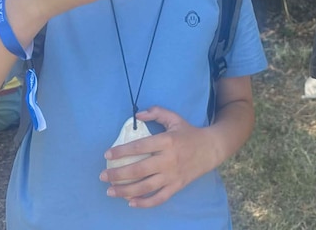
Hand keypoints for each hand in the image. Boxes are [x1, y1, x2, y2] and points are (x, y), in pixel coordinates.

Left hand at [101, 107, 216, 207]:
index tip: (107, 154)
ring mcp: (172, 175)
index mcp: (167, 141)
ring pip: (146, 187)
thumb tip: (137, 116)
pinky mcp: (177, 186)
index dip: (122, 151)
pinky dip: (144, 203)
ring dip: (125, 190)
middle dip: (118, 174)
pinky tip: (130, 202)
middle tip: (103, 175)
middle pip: (139, 170)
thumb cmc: (189, 133)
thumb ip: (156, 113)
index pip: (140, 146)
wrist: (211, 148)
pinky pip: (159, 198)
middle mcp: (168, 160)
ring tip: (110, 191)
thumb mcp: (174, 118)